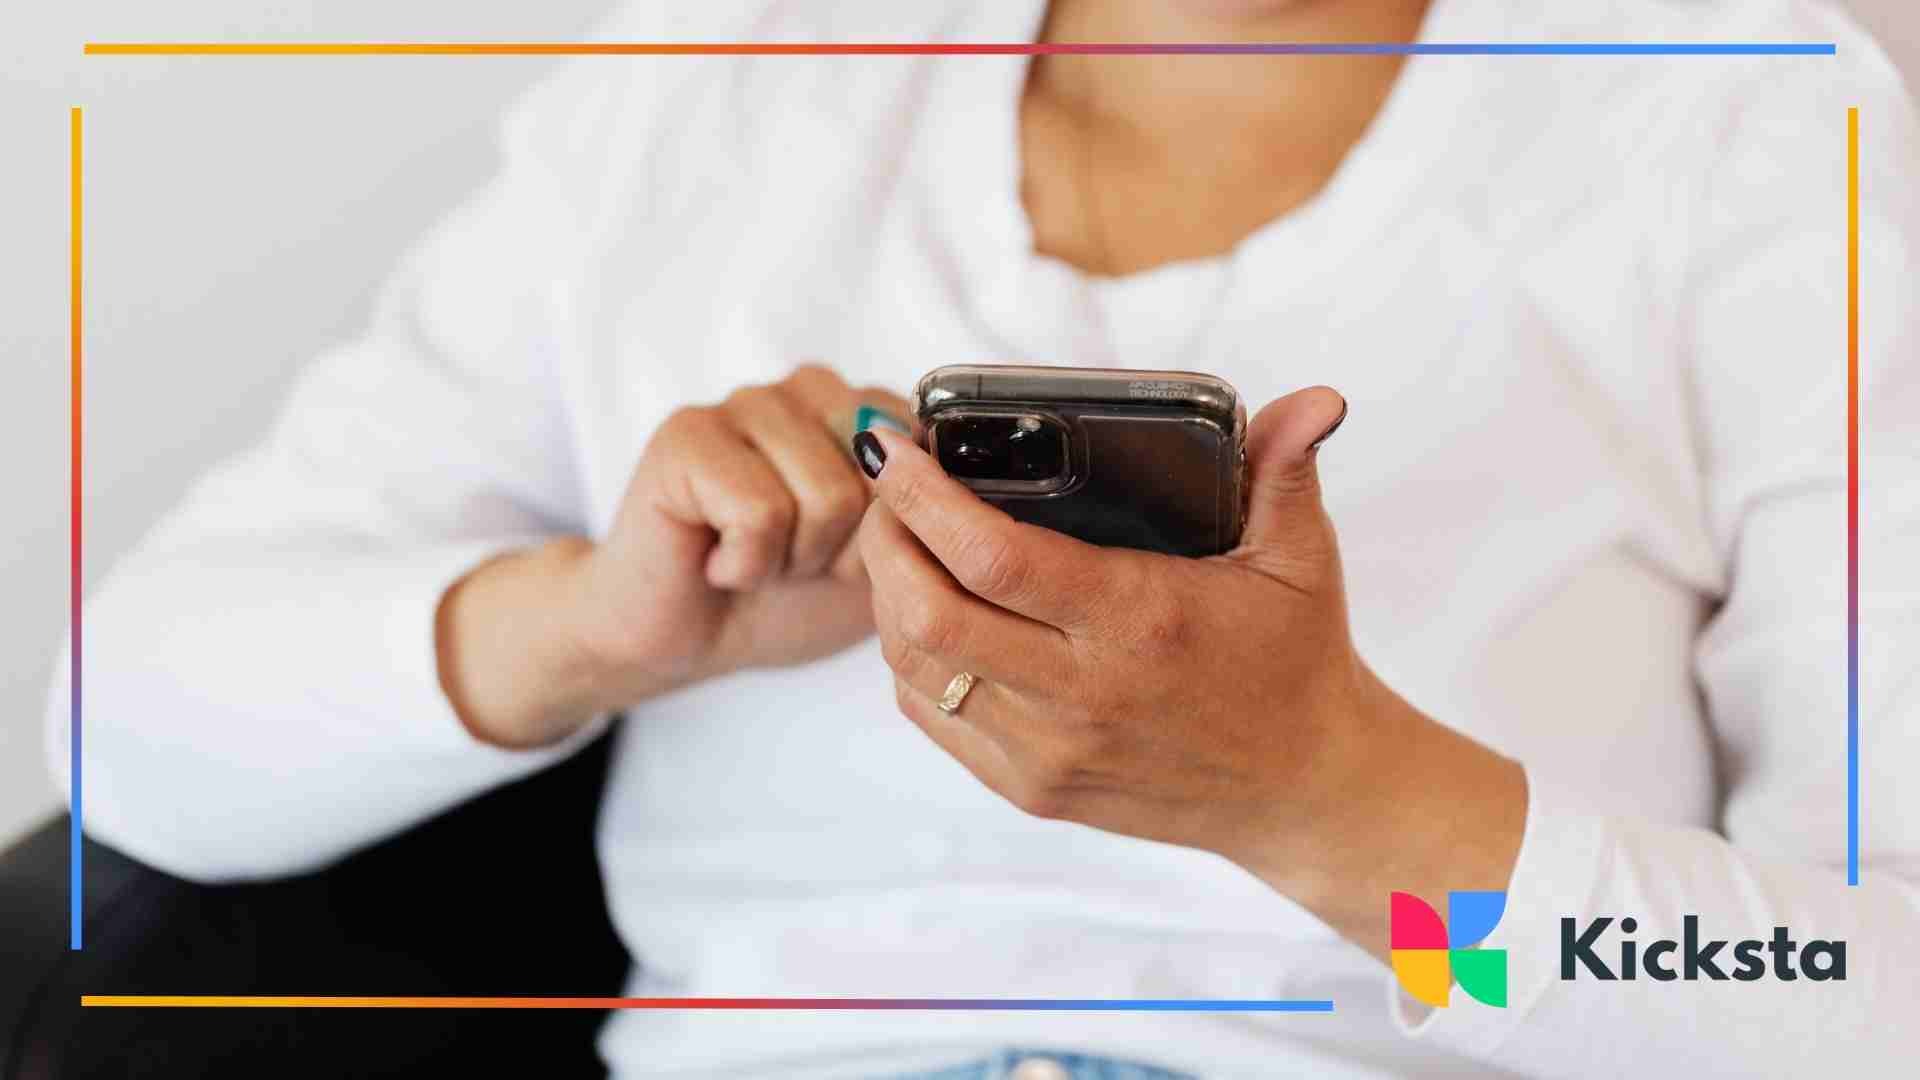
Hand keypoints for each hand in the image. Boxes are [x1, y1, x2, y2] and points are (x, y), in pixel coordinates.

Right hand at [439, 364, 908, 747]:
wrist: (687, 640)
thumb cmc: (786, 598)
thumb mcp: (885, 565)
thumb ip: (927, 518)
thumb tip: (948, 485)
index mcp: (865, 408)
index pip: (928, 458)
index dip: (892, 534)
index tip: (846, 555)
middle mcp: (809, 389)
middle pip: (883, 480)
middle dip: (846, 549)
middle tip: (795, 559)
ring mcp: (746, 401)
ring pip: (826, 495)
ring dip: (793, 559)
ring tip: (756, 557)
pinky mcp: (687, 433)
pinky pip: (761, 511)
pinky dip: (746, 563)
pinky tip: (718, 560)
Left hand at [855, 387, 1524, 957]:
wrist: (1302, 790)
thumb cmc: (1295, 661)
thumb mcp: (1301, 558)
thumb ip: (1285, 469)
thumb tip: (1317, 397)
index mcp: (1141, 622)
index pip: (996, 559)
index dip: (924, 498)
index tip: (894, 446)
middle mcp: (1085, 694)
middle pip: (930, 615)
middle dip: (885, 538)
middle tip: (887, 487)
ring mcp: (1050, 751)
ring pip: (916, 667)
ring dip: (886, 595)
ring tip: (897, 539)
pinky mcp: (1031, 789)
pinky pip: (932, 717)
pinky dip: (910, 657)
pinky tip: (924, 611)